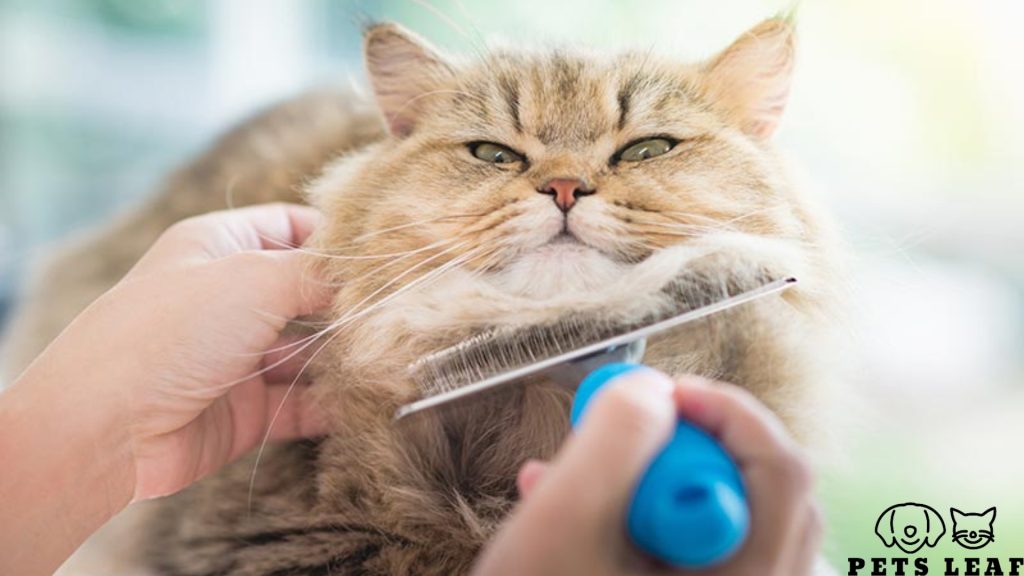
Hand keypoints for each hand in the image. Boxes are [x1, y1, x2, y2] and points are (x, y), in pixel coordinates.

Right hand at [472, 370, 821, 575]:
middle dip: (684, 452)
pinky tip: (578, 516)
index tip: (662, 393)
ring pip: (726, 521)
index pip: (782, 474)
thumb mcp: (562, 525)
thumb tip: (651, 390)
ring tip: (588, 484)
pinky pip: (696, 551)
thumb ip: (614, 442)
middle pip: (762, 493)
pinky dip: (645, 521)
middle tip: (621, 445)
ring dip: (656, 485)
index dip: (726, 413)